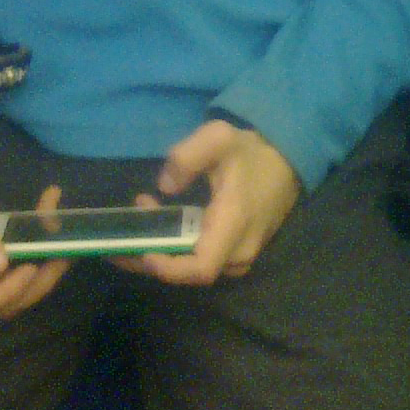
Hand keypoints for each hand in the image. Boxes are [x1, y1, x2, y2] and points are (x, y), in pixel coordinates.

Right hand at [0, 142, 69, 320]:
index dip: (7, 293)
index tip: (30, 264)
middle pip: (2, 300)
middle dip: (37, 282)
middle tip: (62, 252)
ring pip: (13, 278)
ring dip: (43, 261)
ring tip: (61, 228)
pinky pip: (14, 249)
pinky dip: (36, 232)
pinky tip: (49, 199)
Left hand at [118, 120, 299, 287]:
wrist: (287, 160)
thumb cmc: (251, 151)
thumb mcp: (219, 137)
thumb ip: (187, 156)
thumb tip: (164, 186)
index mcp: (234, 225)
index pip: (201, 268)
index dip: (168, 269)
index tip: (141, 251)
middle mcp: (239, 250)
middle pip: (190, 273)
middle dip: (151, 256)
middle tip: (121, 233)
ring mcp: (240, 256)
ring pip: (194, 267)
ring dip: (163, 249)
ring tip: (140, 216)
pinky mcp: (237, 253)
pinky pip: (203, 260)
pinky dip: (178, 247)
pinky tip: (162, 220)